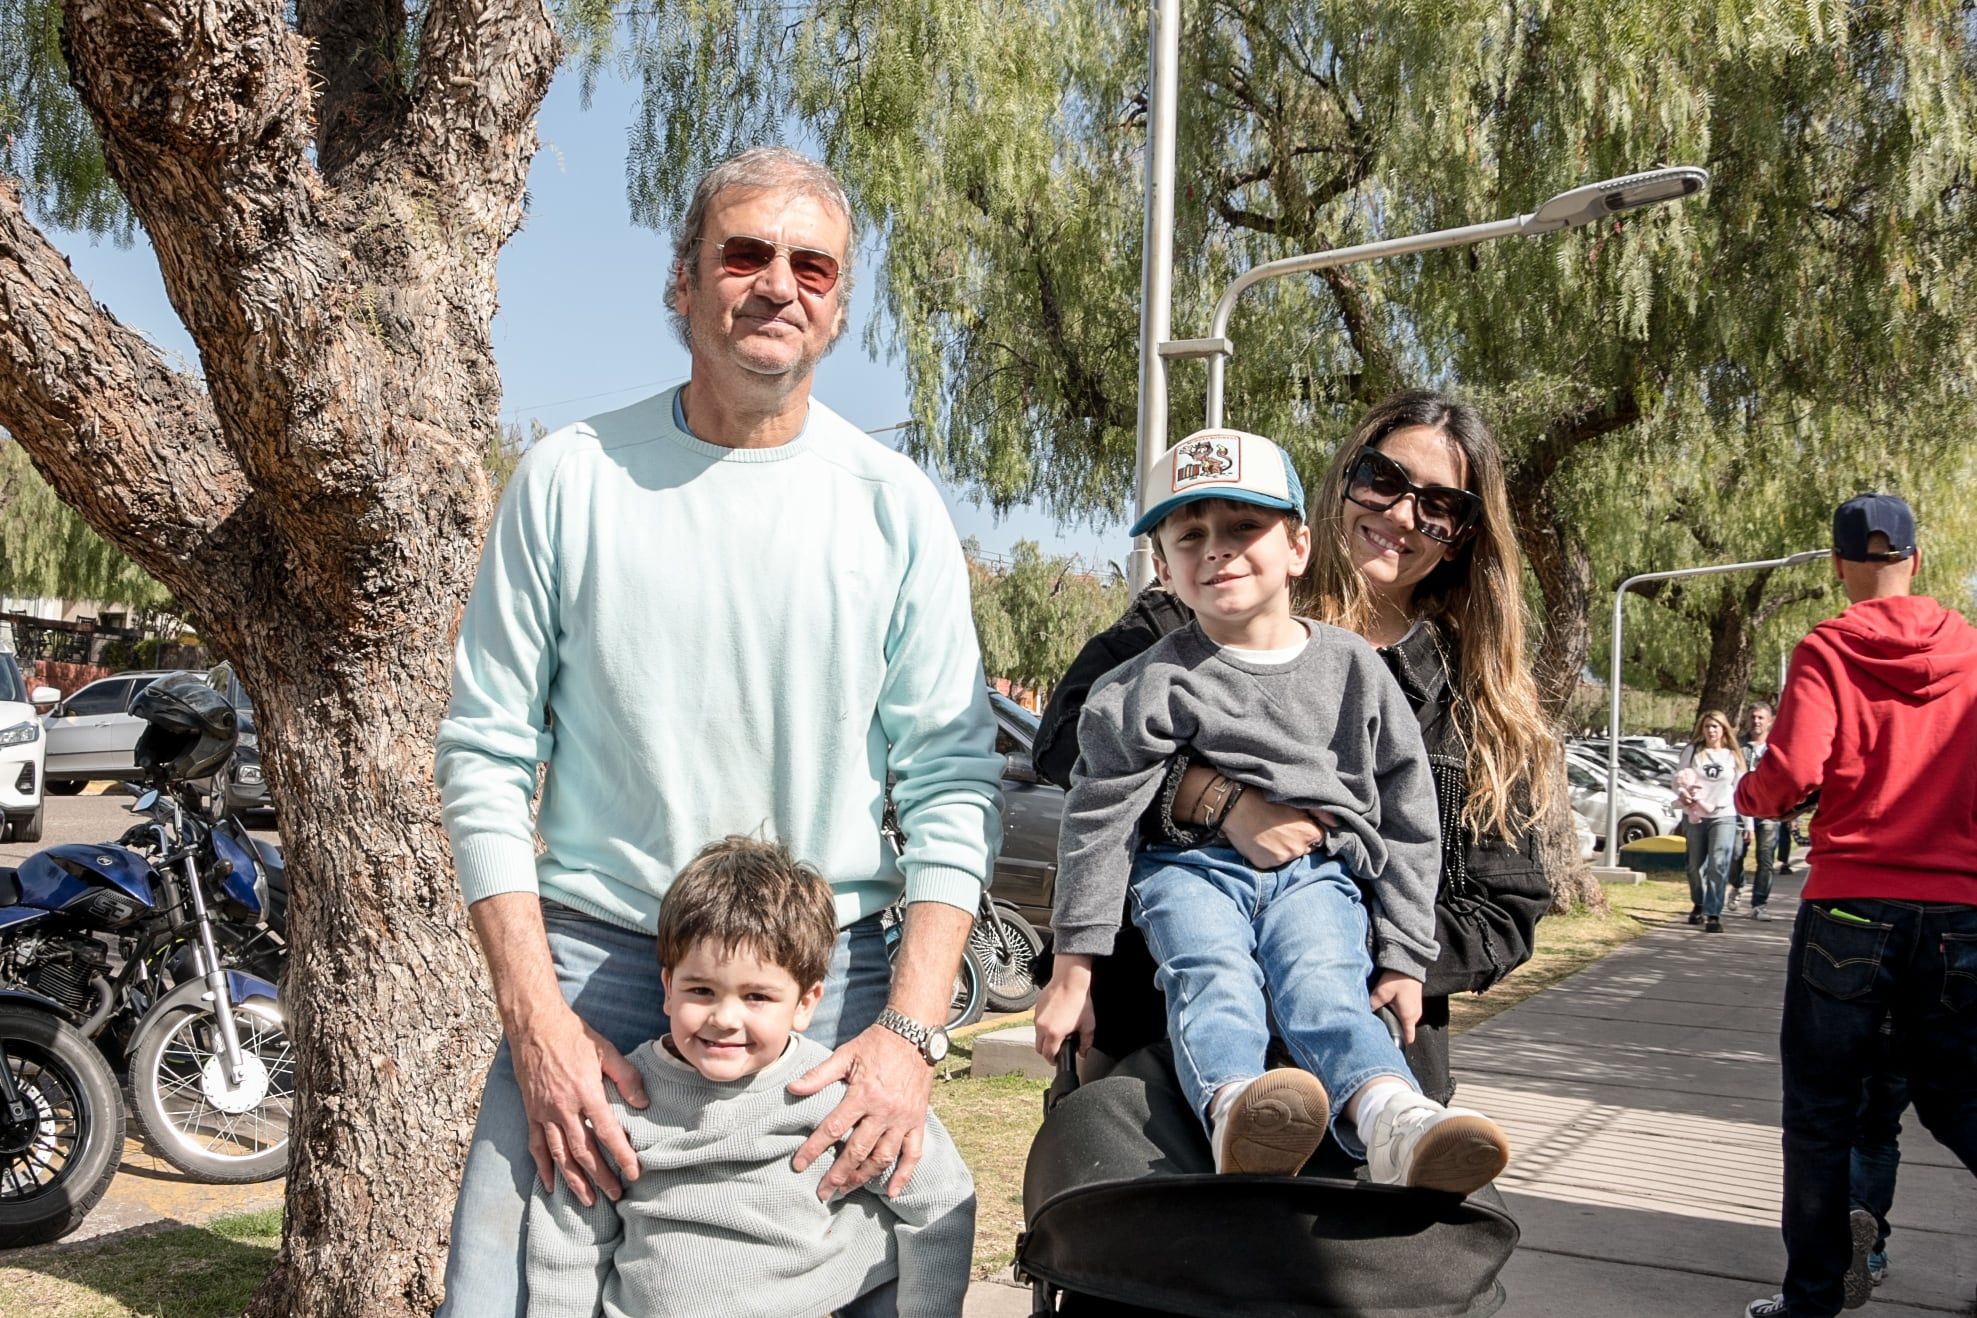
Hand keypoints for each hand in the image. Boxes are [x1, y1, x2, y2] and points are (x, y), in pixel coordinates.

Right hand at [511, 1006, 648, 1206]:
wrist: (534, 1024)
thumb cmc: (573, 1035)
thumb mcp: (606, 1051)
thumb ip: (626, 1078)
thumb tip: (643, 1104)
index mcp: (586, 1092)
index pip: (607, 1133)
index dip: (622, 1155)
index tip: (634, 1173)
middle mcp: (563, 1108)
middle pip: (584, 1152)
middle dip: (601, 1177)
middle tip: (616, 1196)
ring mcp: (543, 1112)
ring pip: (560, 1155)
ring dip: (575, 1180)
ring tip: (589, 1200)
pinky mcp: (531, 1112)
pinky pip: (536, 1146)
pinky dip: (543, 1168)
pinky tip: (551, 1185)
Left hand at [788, 1022, 933, 1198]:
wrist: (914, 1034)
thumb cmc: (876, 1044)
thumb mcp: (845, 1054)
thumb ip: (819, 1075)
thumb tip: (791, 1088)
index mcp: (862, 1094)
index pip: (833, 1128)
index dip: (814, 1149)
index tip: (799, 1165)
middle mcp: (883, 1111)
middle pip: (857, 1151)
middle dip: (838, 1175)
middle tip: (823, 1192)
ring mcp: (903, 1119)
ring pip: (883, 1157)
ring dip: (864, 1177)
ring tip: (847, 1190)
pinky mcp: (917, 1121)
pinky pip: (913, 1153)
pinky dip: (904, 1175)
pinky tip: (892, 1192)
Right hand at [1032, 955, 1094, 1062]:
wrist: (1070, 980)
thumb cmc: (1079, 1001)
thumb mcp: (1088, 1025)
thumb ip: (1086, 1044)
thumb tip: (1082, 1053)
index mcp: (1054, 1033)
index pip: (1048, 1055)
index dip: (1053, 1060)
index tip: (1057, 1059)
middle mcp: (1042, 1027)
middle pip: (1039, 1048)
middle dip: (1047, 1051)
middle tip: (1057, 1048)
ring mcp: (1037, 1017)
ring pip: (1037, 1035)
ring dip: (1045, 1038)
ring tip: (1058, 1032)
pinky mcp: (1036, 1008)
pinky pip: (1037, 1023)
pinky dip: (1044, 1026)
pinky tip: (1055, 1020)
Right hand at [1222, 790, 1335, 868]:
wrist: (1235, 806)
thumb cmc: (1265, 799)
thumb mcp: (1295, 801)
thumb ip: (1319, 813)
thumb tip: (1337, 823)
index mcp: (1309, 833)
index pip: (1318, 837)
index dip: (1307, 829)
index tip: (1295, 823)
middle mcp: (1298, 849)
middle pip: (1304, 848)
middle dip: (1297, 840)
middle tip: (1280, 827)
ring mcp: (1281, 859)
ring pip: (1288, 856)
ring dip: (1283, 848)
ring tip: (1269, 833)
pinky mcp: (1265, 865)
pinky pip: (1272, 862)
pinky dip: (1268, 854)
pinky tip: (1260, 841)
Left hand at [1369, 971, 1423, 1045]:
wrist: (1409, 963)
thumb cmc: (1397, 979)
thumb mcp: (1382, 992)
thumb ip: (1373, 1005)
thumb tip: (1363, 1016)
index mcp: (1408, 1016)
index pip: (1407, 1038)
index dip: (1398, 1043)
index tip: (1388, 1046)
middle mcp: (1415, 1015)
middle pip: (1405, 1031)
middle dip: (1393, 1031)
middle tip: (1380, 1031)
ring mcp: (1416, 1009)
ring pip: (1405, 1022)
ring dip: (1396, 1022)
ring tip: (1383, 1020)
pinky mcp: (1414, 1003)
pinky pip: (1407, 1014)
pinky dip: (1399, 1014)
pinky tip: (1389, 1009)